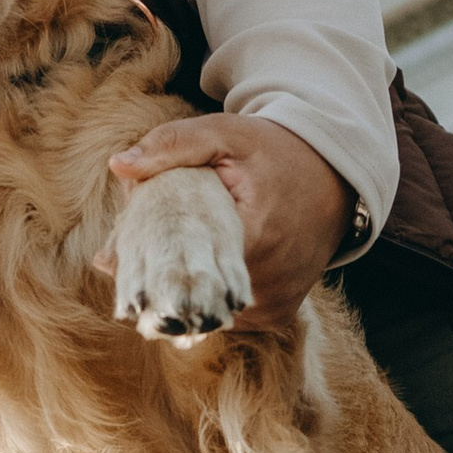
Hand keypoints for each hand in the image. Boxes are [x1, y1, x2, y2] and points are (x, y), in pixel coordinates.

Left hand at [108, 117, 354, 324]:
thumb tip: (119, 165)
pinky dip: (208, 298)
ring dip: (184, 292)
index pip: (182, 269)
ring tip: (163, 264)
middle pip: (190, 296)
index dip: (146, 262)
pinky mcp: (278, 313)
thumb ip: (174, 146)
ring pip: (205, 313)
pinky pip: (227, 317)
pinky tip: (196, 276)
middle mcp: (269, 283)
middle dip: (158, 278)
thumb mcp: (226, 135)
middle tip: (125, 257)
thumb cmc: (275, 152)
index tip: (118, 253)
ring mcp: (275, 304)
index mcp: (253, 239)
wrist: (335, 177)